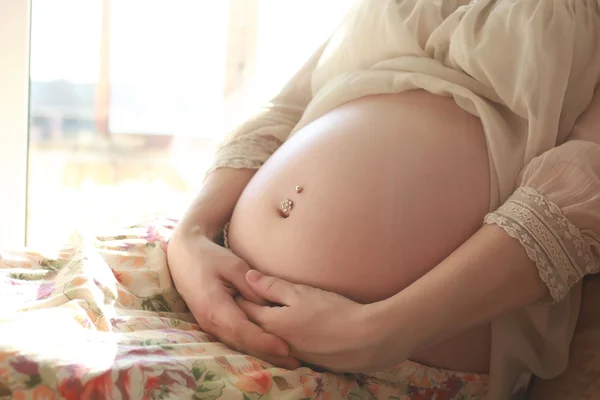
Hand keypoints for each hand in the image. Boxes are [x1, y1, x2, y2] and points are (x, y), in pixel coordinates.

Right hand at [167, 228, 299, 369]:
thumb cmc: (208, 257)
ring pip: (238, 345)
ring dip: (263, 354)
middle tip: (296, 362)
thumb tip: (269, 305)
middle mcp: (210, 322)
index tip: (285, 348)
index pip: (242, 331)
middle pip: (242, 344)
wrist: (183, 257)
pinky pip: (235, 340)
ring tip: (289, 361)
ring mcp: (210, 326)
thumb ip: (251, 285)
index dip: (264, 341)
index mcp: (214, 307)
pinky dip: (253, 346)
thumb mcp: (233, 264)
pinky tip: (271, 351)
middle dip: (268, 354)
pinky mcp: (214, 325)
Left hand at [237, 270, 403, 372]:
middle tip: (247, 298)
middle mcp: (275, 343)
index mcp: (270, 323)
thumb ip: (272, 286)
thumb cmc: (332, 311)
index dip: (240, 295)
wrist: (366, 339)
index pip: (244, 308)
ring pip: (269, 339)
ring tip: (269, 313)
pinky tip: (293, 331)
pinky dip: (283, 339)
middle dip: (248, 313)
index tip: (236, 285)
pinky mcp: (307, 361)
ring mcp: (291, 354)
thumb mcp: (300, 292)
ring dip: (266, 327)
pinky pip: (286, 348)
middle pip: (253, 327)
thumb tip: (248, 276)